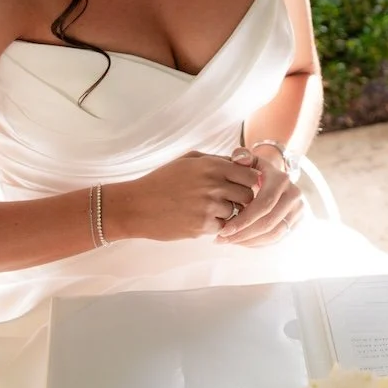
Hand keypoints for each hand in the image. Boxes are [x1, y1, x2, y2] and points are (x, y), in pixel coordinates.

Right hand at [108, 153, 260, 241]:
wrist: (136, 205)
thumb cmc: (162, 181)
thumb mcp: (188, 161)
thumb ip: (217, 160)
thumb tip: (244, 164)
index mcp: (211, 166)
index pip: (251, 176)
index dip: (249, 183)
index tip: (242, 187)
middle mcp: (213, 184)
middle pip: (248, 196)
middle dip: (242, 200)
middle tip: (228, 201)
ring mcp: (208, 206)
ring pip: (236, 213)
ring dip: (227, 214)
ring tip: (207, 210)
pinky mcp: (202, 225)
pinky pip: (222, 226)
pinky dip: (215, 225)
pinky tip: (199, 219)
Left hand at [216, 147, 305, 246]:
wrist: (273, 177)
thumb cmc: (255, 170)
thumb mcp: (248, 160)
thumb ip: (240, 156)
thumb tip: (239, 159)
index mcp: (281, 180)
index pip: (264, 205)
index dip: (244, 220)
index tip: (223, 230)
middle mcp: (294, 196)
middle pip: (269, 223)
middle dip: (244, 234)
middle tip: (222, 239)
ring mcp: (297, 210)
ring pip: (274, 234)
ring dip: (249, 241)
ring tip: (228, 241)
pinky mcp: (296, 222)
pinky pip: (276, 239)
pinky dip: (257, 243)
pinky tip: (239, 241)